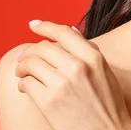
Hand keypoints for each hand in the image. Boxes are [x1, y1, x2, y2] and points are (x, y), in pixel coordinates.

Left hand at [15, 21, 130, 129]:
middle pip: (42, 47)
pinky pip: (26, 84)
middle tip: (22, 57)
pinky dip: (22, 84)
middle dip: (28, 51)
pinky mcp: (49, 102)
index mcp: (93, 57)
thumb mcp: (104, 71)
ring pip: (30, 63)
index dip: (45, 26)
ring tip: (22, 72)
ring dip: (22, 67)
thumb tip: (71, 31)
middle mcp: (77, 67)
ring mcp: (62, 84)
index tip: (33, 25)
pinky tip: (25, 87)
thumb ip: (88, 51)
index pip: (63, 32)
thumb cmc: (108, 104)